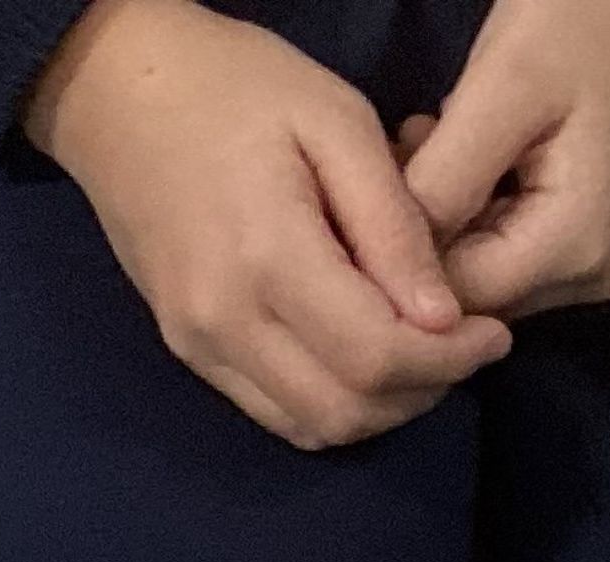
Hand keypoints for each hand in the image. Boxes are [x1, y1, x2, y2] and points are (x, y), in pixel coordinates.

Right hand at [26, 0, 510, 450]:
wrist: (118, 94)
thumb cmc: (236, 86)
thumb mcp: (335, 121)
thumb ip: (391, 222)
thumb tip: (440, 318)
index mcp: (268, 257)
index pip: (374, 356)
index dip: (447, 362)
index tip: (491, 333)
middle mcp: (226, 322)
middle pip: (346, 410)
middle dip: (421, 393)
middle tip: (463, 348)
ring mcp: (200, 346)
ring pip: (311, 427)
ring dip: (379, 409)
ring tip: (420, 357)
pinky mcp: (189, 352)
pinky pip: (274, 412)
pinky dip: (333, 403)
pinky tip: (363, 357)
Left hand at [396, 0, 609, 318]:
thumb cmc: (584, 18)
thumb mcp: (502, 92)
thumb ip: (444, 184)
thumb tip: (390, 263)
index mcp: (580, 247)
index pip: (455, 300)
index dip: (401, 255)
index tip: (376, 182)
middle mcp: (593, 278)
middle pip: (470, 296)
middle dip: (421, 237)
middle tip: (403, 148)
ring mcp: (596, 267)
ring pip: (482, 276)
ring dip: (441, 222)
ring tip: (429, 142)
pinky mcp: (589, 246)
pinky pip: (505, 253)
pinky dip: (468, 215)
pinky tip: (458, 157)